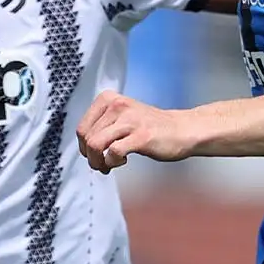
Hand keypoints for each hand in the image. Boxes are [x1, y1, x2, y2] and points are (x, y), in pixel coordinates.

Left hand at [75, 90, 193, 172]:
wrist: (181, 130)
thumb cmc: (149, 127)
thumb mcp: (121, 116)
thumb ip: (101, 125)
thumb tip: (83, 146)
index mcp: (109, 99)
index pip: (81, 128)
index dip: (84, 147)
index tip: (96, 155)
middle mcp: (117, 105)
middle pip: (87, 139)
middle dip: (91, 158)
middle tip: (103, 164)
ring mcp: (130, 120)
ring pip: (95, 145)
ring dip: (98, 162)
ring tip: (109, 165)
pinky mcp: (141, 136)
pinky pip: (114, 152)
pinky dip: (113, 163)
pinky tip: (123, 161)